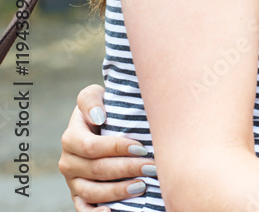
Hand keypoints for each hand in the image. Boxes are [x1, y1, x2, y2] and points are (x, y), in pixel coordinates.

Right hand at [59, 84, 154, 211]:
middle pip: (97, 170)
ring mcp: (73, 181)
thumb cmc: (104, 108)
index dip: (116, 148)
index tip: (141, 147)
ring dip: (118, 191)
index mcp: (71, 138)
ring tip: (142, 186)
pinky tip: (111, 211)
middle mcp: (68, 161)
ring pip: (92, 191)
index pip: (91, 147)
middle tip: (152, 167)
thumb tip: (98, 116)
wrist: (103, 122)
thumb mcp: (94, 96)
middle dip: (126, 169)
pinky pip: (83, 209)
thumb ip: (90, 100)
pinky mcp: (79, 195)